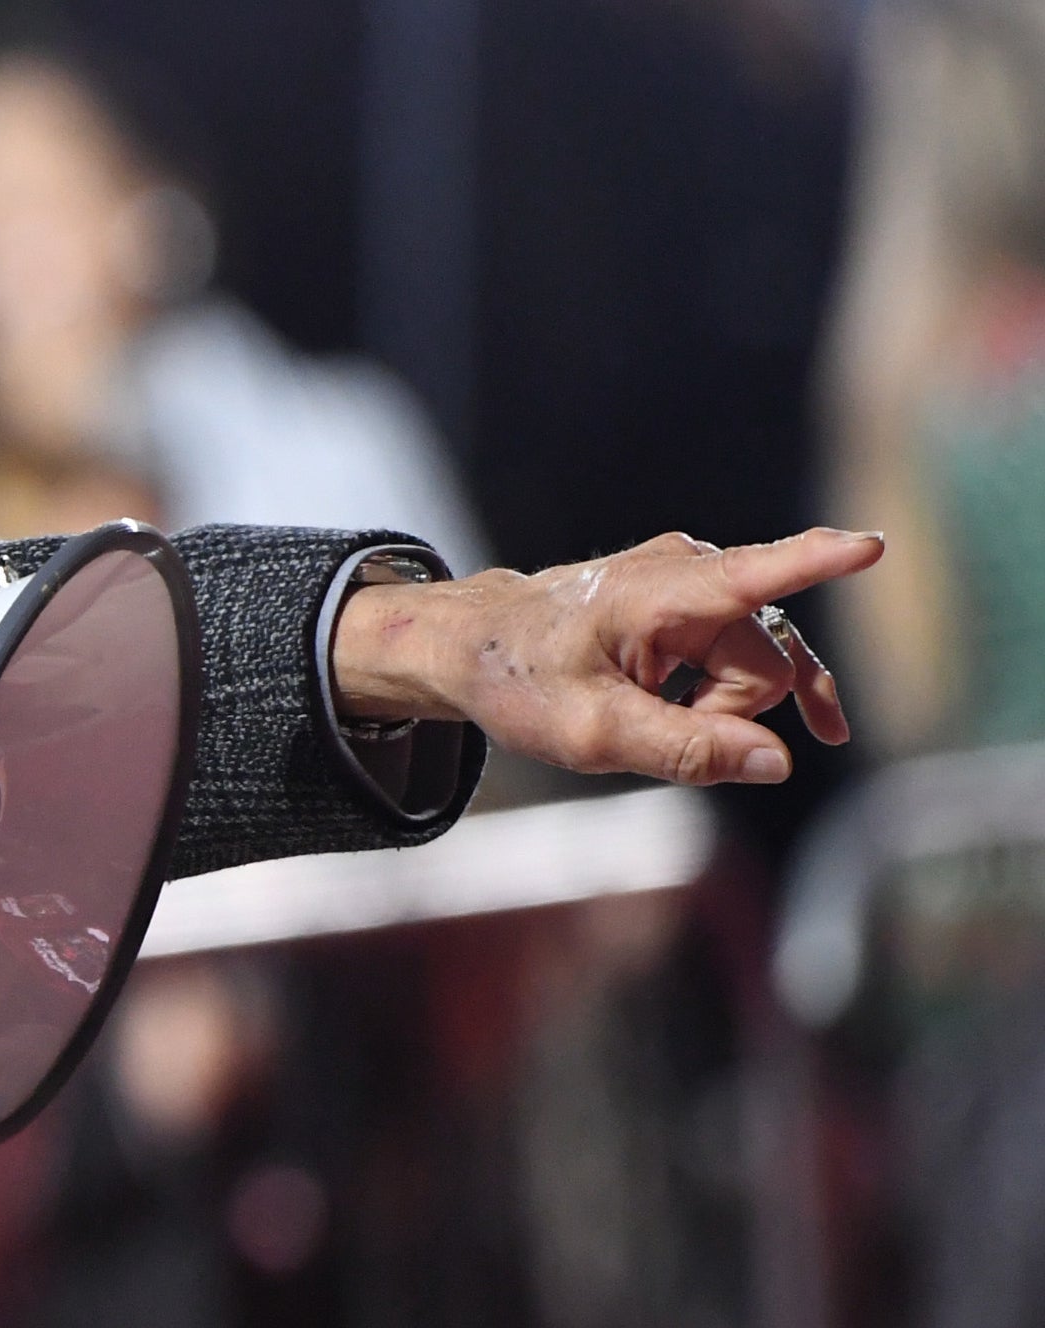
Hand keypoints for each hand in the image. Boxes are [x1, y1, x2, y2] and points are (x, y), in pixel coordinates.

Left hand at [332, 529, 874, 784]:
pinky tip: (792, 722)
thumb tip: (779, 764)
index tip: (871, 546)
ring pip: (761, 665)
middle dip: (729, 713)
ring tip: (661, 719)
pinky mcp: (697, 600)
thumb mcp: (590, 733)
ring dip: (727, 707)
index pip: (755, 576)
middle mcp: (691, 572)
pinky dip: (742, 694)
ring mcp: (697, 583)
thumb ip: (686, 750)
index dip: (817, 564)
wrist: (473, 646)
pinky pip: (750, 653)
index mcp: (661, 593)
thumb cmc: (521, 681)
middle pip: (765, 665)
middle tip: (653, 728)